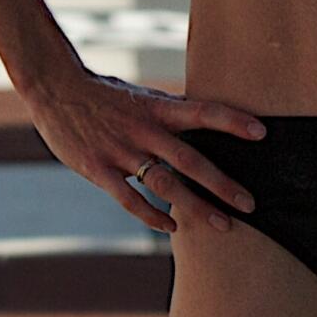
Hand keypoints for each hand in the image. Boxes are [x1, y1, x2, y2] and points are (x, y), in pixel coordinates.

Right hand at [25, 70, 264, 234]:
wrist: (54, 88)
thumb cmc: (103, 94)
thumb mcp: (140, 96)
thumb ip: (169, 112)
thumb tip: (203, 119)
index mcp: (156, 107)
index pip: (202, 111)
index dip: (232, 120)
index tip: (262, 132)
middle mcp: (143, 130)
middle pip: (190, 160)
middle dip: (223, 184)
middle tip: (250, 204)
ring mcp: (120, 151)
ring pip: (164, 185)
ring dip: (196, 207)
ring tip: (223, 225)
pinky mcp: (98, 169)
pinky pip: (128, 199)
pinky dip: (151, 215)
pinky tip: (171, 227)